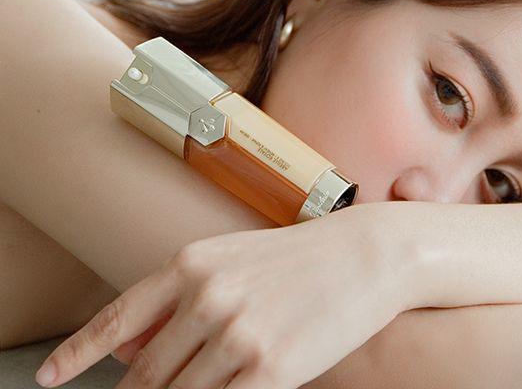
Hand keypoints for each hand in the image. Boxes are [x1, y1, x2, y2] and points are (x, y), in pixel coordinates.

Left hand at [35, 203, 417, 388]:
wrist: (364, 254)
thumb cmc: (296, 258)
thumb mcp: (230, 263)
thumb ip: (175, 304)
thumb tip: (126, 349)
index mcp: (191, 264)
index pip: (118, 318)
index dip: (75, 353)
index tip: (48, 378)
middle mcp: (207, 296)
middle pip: (148, 372)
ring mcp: (237, 334)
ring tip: (204, 381)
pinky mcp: (270, 369)